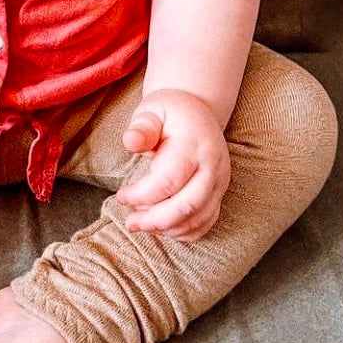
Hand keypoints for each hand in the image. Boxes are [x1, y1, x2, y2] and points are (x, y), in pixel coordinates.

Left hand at [114, 88, 230, 240]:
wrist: (198, 111)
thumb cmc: (169, 113)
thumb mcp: (152, 111)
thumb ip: (142, 127)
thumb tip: (130, 141)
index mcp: (194, 144)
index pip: (169, 180)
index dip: (142, 195)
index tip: (121, 196)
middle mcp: (213, 165)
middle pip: (187, 205)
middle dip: (155, 220)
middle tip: (131, 222)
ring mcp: (220, 181)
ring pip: (198, 218)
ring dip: (167, 228)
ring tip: (142, 224)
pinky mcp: (220, 192)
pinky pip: (206, 221)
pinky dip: (184, 231)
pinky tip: (162, 227)